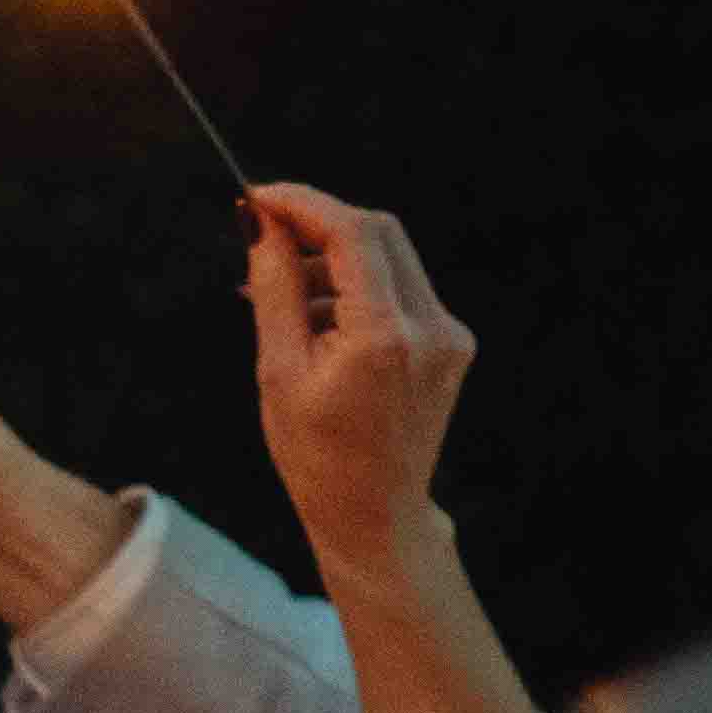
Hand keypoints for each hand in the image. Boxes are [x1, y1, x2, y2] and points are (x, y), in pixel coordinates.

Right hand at [242, 183, 475, 587]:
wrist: (374, 516)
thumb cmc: (316, 458)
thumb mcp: (279, 373)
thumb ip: (274, 292)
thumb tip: (262, 227)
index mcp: (384, 339)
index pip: (351, 234)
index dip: (304, 204)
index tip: (260, 197)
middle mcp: (430, 329)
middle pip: (378, 233)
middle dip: (318, 226)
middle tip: (265, 237)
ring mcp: (449, 336)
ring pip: (389, 259)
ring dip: (333, 262)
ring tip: (279, 297)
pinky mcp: (451, 344)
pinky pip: (400, 291)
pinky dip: (356, 290)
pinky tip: (316, 321)